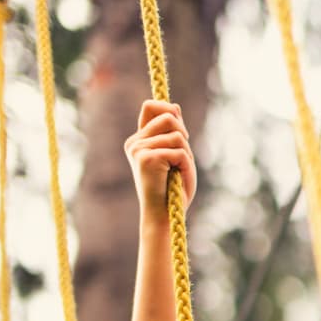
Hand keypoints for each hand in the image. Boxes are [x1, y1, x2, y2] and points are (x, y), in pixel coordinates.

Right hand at [124, 100, 195, 215]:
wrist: (165, 214)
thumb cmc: (173, 189)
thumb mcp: (177, 154)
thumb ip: (174, 131)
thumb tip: (174, 106)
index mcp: (139, 140)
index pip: (151, 106)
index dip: (169, 110)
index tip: (181, 132)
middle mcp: (134, 142)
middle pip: (168, 116)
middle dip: (184, 135)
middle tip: (182, 157)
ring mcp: (138, 149)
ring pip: (176, 134)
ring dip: (186, 153)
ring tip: (177, 171)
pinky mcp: (146, 158)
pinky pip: (178, 151)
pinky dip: (185, 164)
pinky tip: (176, 177)